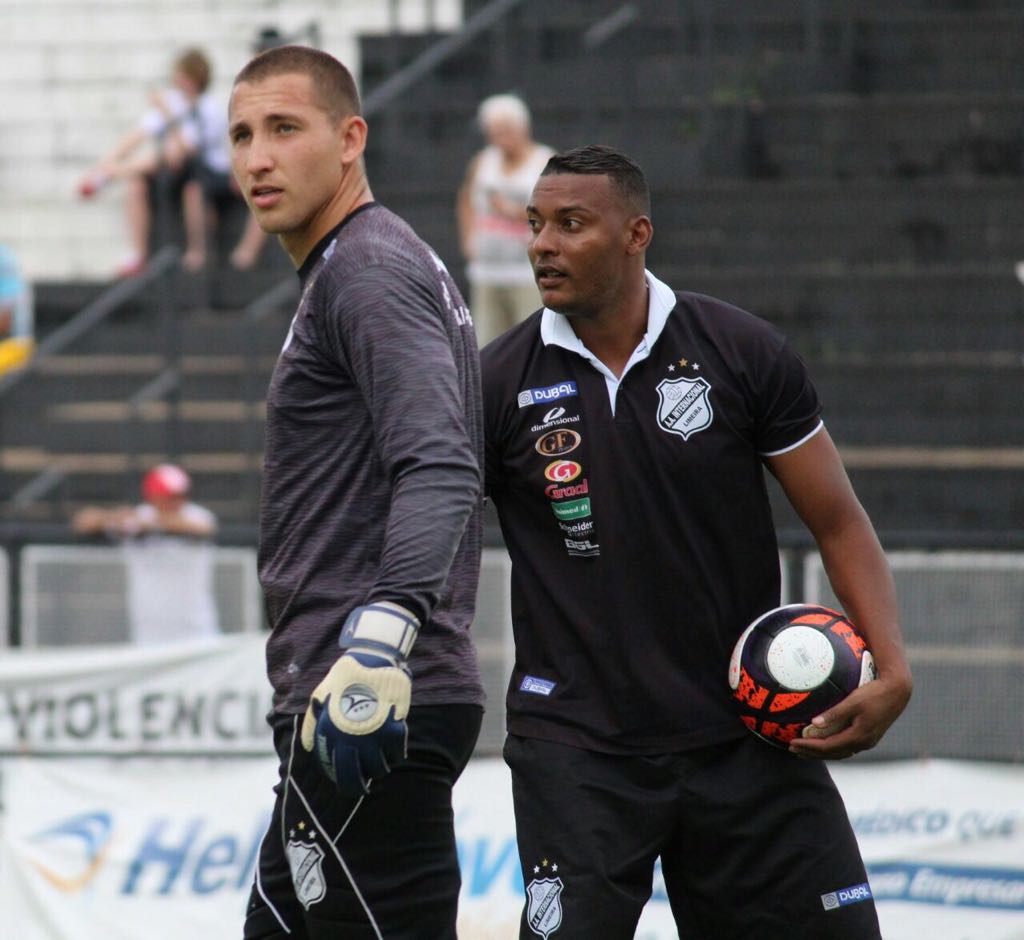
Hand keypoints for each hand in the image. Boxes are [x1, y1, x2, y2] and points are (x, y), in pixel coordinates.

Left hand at [300, 603, 418, 795]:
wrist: (372, 658)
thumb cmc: (344, 678)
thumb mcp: (320, 697)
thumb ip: (311, 725)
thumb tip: (307, 748)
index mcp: (330, 734)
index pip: (334, 771)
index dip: (340, 781)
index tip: (346, 781)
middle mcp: (350, 740)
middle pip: (354, 780)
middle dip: (358, 788)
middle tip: (362, 788)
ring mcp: (373, 736)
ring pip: (379, 770)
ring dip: (379, 769)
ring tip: (380, 763)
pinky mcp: (393, 729)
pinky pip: (397, 755)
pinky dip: (396, 756)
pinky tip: (394, 750)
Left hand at [789, 670, 911, 760]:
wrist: (898, 691)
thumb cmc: (874, 693)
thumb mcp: (853, 701)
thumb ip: (834, 713)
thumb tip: (814, 723)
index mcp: (858, 736)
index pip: (827, 747)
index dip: (808, 747)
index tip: (792, 744)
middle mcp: (863, 743)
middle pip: (833, 754)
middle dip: (811, 753)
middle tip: (792, 750)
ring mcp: (868, 741)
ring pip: (840, 752)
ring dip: (822, 753)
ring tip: (805, 751)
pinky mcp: (870, 736)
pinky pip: (847, 747)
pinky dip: (833, 748)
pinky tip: (825, 744)